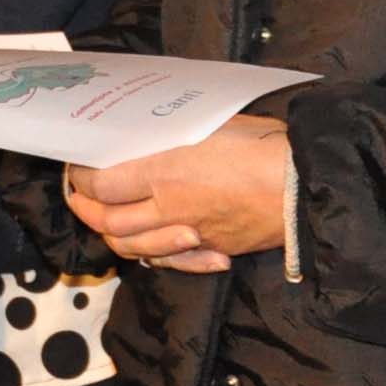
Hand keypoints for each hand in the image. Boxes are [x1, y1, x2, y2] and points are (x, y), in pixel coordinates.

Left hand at [64, 114, 288, 270]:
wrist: (305, 184)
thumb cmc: (262, 144)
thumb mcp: (210, 123)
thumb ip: (172, 134)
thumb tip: (148, 133)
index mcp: (163, 169)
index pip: (102, 183)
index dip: (83, 177)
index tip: (80, 167)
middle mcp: (169, 206)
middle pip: (109, 221)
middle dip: (87, 211)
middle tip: (82, 197)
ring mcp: (190, 234)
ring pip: (134, 248)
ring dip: (114, 236)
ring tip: (109, 221)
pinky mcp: (212, 250)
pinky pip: (172, 263)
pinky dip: (157, 257)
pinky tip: (155, 246)